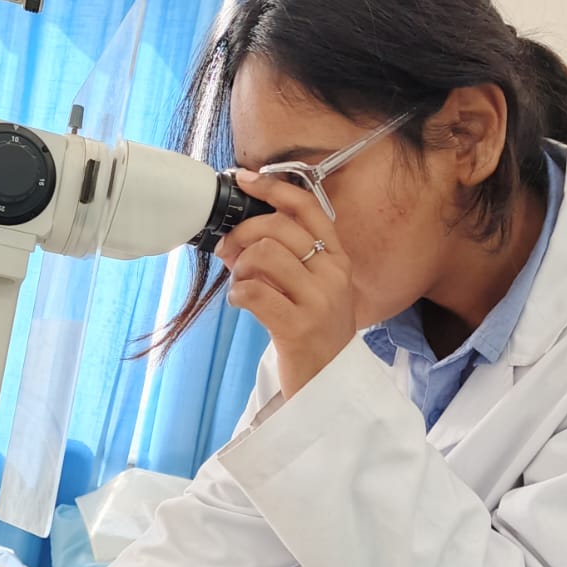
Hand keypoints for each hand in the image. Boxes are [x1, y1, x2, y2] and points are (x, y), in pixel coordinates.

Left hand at [214, 171, 354, 397]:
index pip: (307, 208)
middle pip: (277, 229)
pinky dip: (237, 294)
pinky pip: (254, 292)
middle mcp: (333, 275)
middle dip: (242, 235)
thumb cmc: (315, 335)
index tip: (244, 180)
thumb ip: (288, 260)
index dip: (272, 188)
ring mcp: (319, 301)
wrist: (330, 386)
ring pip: (264, 256)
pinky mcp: (298, 327)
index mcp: (338, 260)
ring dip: (240, 267)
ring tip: (240, 284)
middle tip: (228, 252)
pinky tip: (241, 303)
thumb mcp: (316, 290)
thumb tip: (237, 236)